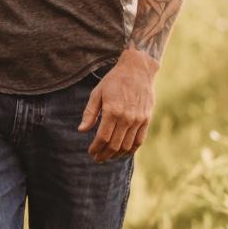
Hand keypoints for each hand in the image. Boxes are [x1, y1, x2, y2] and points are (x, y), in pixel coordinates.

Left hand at [79, 48, 156, 162]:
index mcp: (112, 111)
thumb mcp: (97, 93)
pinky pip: (139, 140)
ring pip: (127, 145)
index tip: (91, 152)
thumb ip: (90, 113)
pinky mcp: (146, 120)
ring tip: (108, 155)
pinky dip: (131, 149)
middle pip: (114, 145)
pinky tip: (123, 152)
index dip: (96, 148)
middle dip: (104, 154)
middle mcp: (126, 118)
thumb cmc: (114, 80)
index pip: (103, 137)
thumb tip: (81, 130)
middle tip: (97, 158)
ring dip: (116, 154)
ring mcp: (138, 120)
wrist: (138, 70)